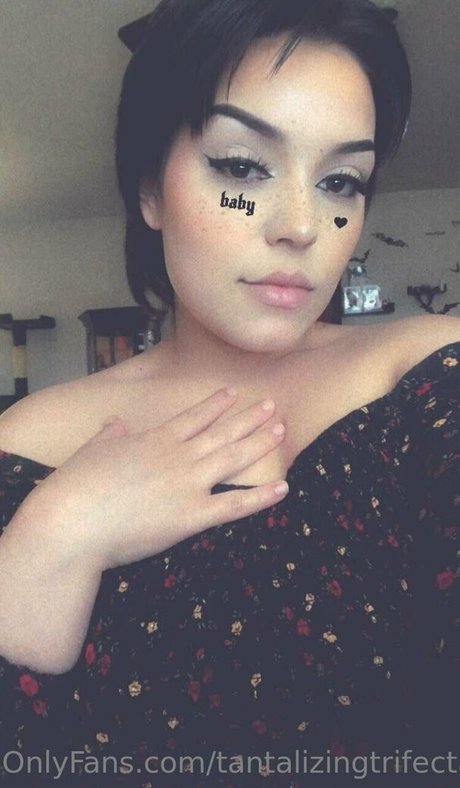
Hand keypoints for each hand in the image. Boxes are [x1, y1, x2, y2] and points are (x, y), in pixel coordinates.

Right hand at [25, 388, 288, 569]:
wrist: (71, 523)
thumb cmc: (74, 488)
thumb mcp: (91, 451)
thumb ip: (109, 435)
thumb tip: (114, 422)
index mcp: (154, 440)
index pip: (193, 417)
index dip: (215, 404)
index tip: (231, 392)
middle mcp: (178, 456)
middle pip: (222, 432)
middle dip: (248, 417)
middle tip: (271, 404)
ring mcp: (188, 484)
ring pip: (234, 458)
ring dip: (260, 442)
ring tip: (282, 428)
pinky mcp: (192, 517)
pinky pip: (235, 506)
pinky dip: (261, 497)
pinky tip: (283, 487)